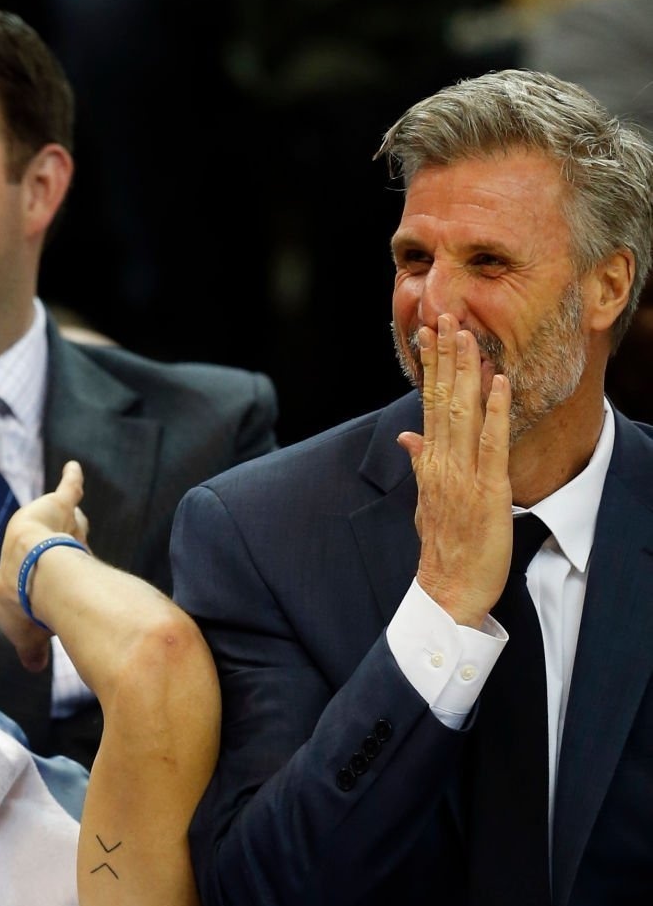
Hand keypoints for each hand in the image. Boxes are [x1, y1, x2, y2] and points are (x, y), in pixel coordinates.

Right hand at [0, 460, 90, 670]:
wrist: (30, 573)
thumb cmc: (23, 605)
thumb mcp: (26, 636)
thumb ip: (32, 649)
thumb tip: (33, 668)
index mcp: (26, 578)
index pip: (43, 580)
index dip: (50, 586)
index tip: (54, 594)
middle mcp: (38, 550)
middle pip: (55, 548)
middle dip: (61, 549)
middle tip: (68, 548)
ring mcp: (49, 527)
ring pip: (66, 524)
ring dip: (69, 522)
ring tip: (75, 513)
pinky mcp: (58, 506)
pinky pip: (69, 490)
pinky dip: (72, 479)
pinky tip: (75, 468)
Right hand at [397, 315, 513, 629]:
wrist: (448, 590)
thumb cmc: (444, 550)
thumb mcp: (426, 503)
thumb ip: (420, 465)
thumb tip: (407, 438)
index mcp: (430, 466)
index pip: (428, 406)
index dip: (430, 368)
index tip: (429, 334)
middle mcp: (442, 466)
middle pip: (441, 401)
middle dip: (444, 357)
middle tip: (446, 315)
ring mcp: (462, 477)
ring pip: (463, 414)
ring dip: (466, 372)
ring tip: (467, 335)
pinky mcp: (487, 491)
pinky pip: (491, 445)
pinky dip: (494, 412)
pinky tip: (497, 382)